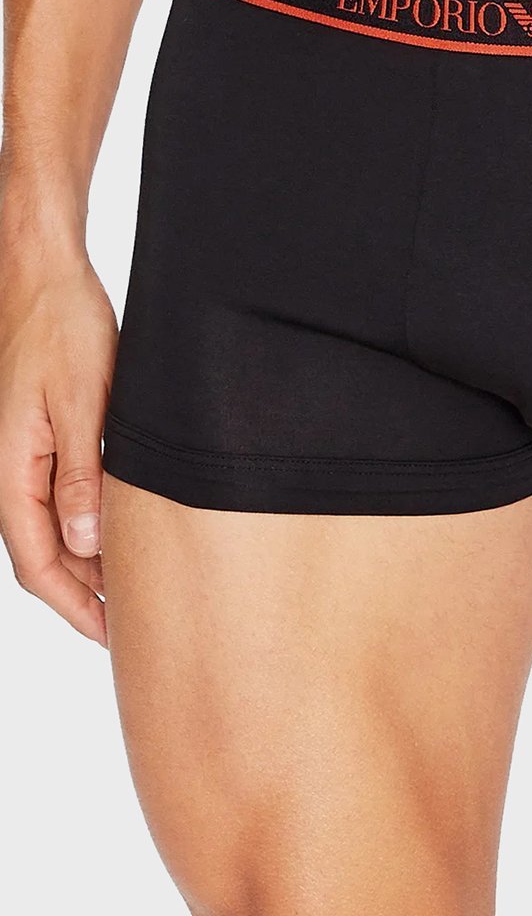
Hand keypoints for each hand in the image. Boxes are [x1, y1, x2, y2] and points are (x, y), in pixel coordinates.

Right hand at [0, 237, 116, 644]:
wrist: (44, 276)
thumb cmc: (62, 328)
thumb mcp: (84, 401)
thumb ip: (82, 474)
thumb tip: (87, 543)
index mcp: (12, 470)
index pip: (37, 564)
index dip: (76, 608)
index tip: (115, 638)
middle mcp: (11, 471)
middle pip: (44, 558)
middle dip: (84, 600)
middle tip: (135, 631)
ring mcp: (23, 459)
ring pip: (52, 533)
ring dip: (88, 567)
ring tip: (134, 596)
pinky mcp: (40, 442)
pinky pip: (59, 502)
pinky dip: (87, 530)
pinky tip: (119, 538)